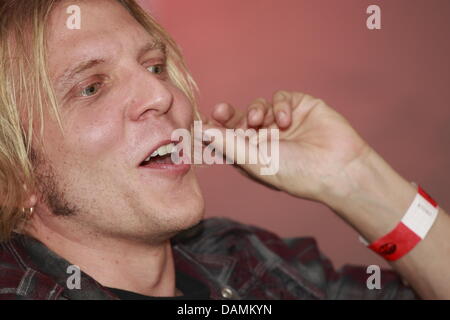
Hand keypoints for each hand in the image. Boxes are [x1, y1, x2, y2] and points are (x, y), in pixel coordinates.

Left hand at [201, 91, 372, 201]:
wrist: (337, 168)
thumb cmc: (295, 173)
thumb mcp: (255, 161)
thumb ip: (226, 144)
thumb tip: (199, 132)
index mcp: (252, 155)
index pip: (227, 138)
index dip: (214, 128)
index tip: (205, 122)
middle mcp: (265, 138)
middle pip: (238, 119)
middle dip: (228, 115)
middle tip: (222, 112)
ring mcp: (281, 123)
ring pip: (257, 105)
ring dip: (255, 111)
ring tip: (260, 122)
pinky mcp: (299, 108)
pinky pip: (280, 98)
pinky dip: (279, 105)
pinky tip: (286, 120)